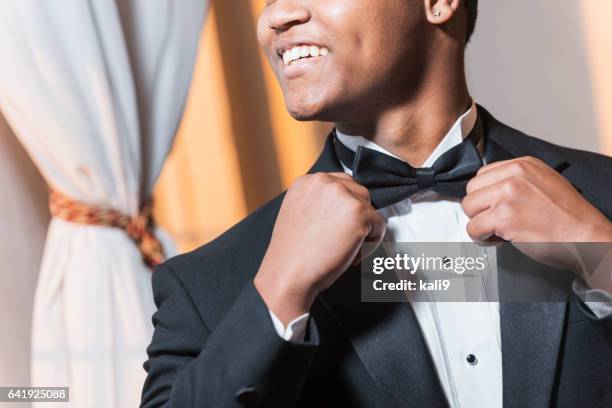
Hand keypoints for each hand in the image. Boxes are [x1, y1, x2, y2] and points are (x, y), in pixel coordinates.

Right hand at [254, 172, 385, 324]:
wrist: (288, 275)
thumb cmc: (293, 253)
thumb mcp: (297, 213)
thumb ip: (318, 202)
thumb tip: (342, 206)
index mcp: (307, 181)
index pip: (341, 184)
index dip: (344, 209)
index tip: (338, 228)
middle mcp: (325, 181)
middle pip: (359, 193)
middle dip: (355, 218)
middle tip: (340, 242)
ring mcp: (343, 195)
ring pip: (370, 209)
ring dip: (363, 230)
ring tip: (343, 249)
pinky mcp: (359, 213)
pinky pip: (380, 226)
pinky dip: (372, 244)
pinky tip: (351, 256)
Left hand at [462, 156, 611, 273]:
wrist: (588, 238)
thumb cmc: (570, 217)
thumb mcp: (545, 182)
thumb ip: (517, 180)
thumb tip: (490, 189)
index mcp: (524, 164)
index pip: (482, 175)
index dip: (486, 195)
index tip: (496, 207)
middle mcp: (515, 175)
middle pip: (472, 190)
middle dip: (480, 209)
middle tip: (497, 221)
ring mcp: (509, 194)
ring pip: (469, 208)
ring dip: (479, 223)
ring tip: (498, 230)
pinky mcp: (504, 216)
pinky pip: (473, 228)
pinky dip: (481, 238)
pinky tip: (499, 239)